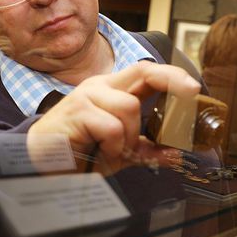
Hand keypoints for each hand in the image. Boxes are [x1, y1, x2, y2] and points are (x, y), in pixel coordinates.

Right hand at [28, 61, 200, 159]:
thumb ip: (146, 150)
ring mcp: (87, 96)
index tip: (195, 88)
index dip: (173, 76)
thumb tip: (177, 155)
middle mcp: (101, 86)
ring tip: (115, 152)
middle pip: (144, 71)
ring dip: (130, 137)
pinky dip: (114, 146)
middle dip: (172, 82)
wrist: (41, 165)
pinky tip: (102, 154)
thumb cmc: (80, 152)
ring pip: (130, 107)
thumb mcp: (120, 152)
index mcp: (113, 90)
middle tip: (190, 95)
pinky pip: (112, 127)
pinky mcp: (76, 111)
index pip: (147, 72)